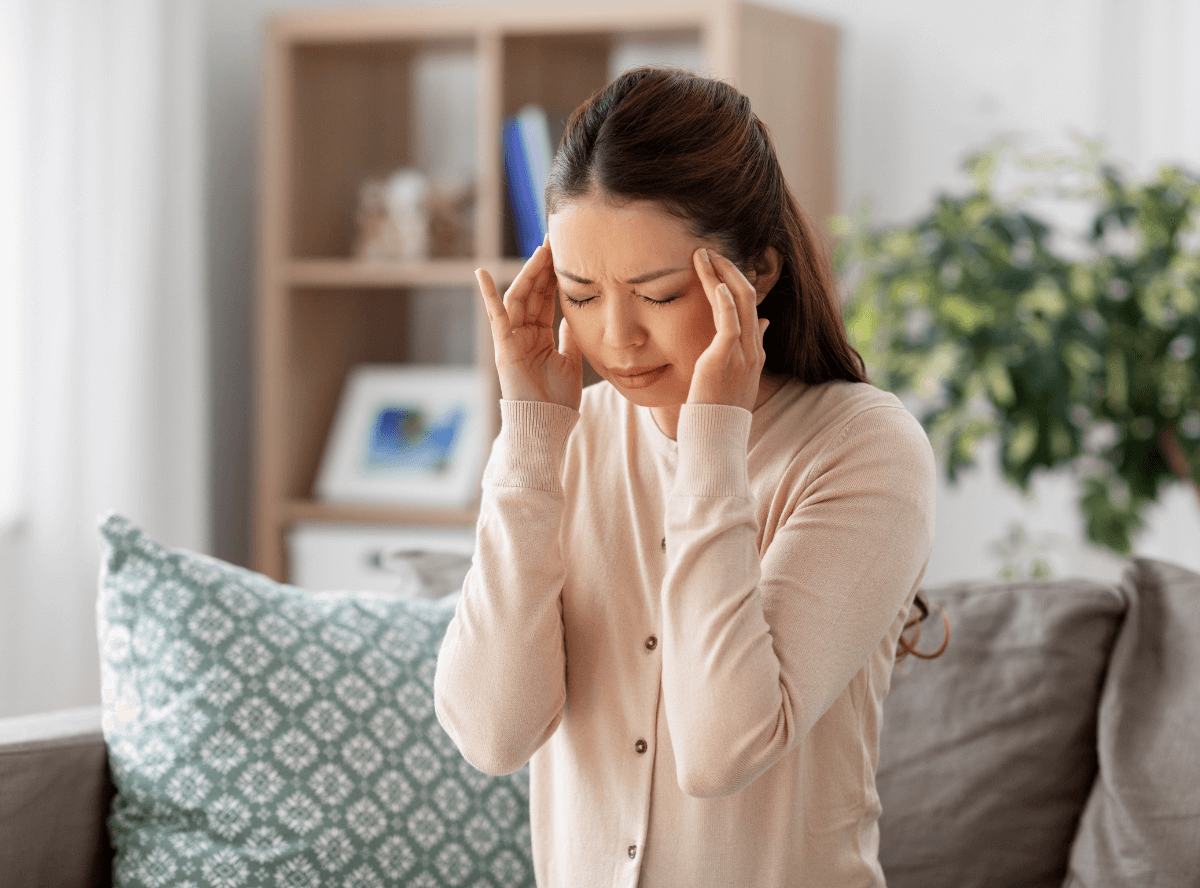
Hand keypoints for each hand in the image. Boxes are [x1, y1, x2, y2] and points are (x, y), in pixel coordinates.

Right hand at [476, 234, 583, 409]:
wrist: (547, 424)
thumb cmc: (559, 399)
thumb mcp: (571, 359)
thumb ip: (570, 336)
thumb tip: (575, 315)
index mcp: (539, 336)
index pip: (546, 298)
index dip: (554, 276)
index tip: (565, 253)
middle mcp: (523, 333)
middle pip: (533, 292)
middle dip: (543, 266)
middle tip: (555, 240)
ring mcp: (512, 338)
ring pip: (519, 298)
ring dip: (529, 273)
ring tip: (541, 250)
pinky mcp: (504, 346)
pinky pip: (496, 316)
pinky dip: (488, 295)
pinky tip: (481, 272)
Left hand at [687, 247, 769, 410]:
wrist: (714, 437)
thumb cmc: (719, 410)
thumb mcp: (739, 377)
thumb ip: (752, 347)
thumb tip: (763, 322)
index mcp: (754, 352)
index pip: (750, 306)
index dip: (736, 280)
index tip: (718, 263)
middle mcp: (752, 349)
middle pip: (748, 297)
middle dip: (728, 269)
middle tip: (708, 250)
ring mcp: (741, 353)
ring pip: (739, 302)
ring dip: (720, 275)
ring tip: (702, 255)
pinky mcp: (723, 359)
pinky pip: (729, 324)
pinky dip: (724, 301)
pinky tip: (717, 283)